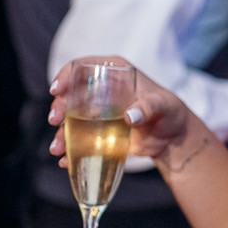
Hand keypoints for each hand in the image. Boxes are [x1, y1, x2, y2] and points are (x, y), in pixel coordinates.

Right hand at [48, 56, 197, 166]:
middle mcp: (102, 90)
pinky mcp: (98, 132)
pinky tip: (66, 160)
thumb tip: (130, 116)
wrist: (173, 138)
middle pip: (70, 94)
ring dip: (60, 133)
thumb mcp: (163, 106)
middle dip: (58, 106)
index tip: (57, 90)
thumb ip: (148, 107)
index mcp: (116, 72)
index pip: (83, 66)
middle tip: (55, 120)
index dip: (66, 75)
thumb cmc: (170, 112)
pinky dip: (70, 150)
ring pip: (70, 119)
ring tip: (57, 148)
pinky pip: (78, 139)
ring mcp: (98, 112)